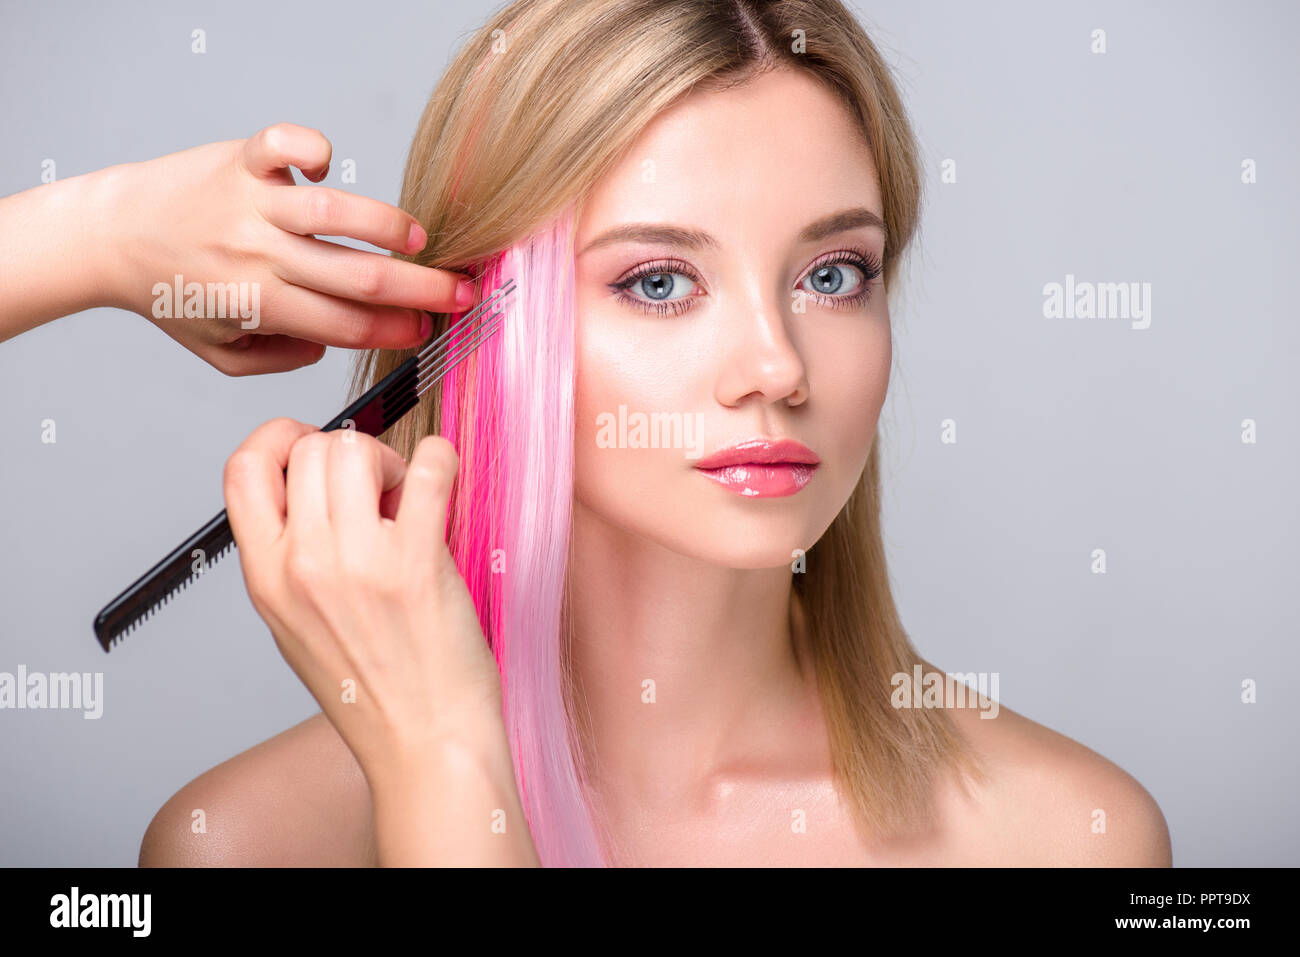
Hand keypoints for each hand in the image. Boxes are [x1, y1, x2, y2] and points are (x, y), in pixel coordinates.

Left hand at [95, 122, 475, 373]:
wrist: (109, 236)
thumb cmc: (170, 296)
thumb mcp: (221, 353)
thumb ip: (281, 359)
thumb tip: (331, 344)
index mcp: (259, 306)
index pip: (346, 324)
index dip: (396, 329)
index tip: (429, 329)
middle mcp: (260, 253)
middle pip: (357, 275)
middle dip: (421, 289)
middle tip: (462, 294)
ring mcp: (251, 203)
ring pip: (335, 212)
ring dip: (387, 226)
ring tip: (417, 240)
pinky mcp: (239, 160)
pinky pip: (285, 145)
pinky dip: (313, 149)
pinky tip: (327, 166)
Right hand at [222, 417, 507, 779]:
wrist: (424, 745)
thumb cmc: (373, 692)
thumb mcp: (296, 626)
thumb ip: (293, 557)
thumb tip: (317, 488)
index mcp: (266, 578)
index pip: (242, 469)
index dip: (277, 439)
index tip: (309, 444)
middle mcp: (303, 566)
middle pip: (309, 448)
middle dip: (348, 452)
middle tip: (379, 489)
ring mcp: (358, 563)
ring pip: (356, 448)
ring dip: (388, 459)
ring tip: (407, 500)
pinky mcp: (417, 564)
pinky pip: (427, 469)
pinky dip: (439, 458)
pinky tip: (442, 478)